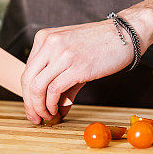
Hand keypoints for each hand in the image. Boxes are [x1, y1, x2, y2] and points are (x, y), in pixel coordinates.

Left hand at [21, 20, 138, 123]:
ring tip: (47, 117)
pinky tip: (57, 111)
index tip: (32, 107)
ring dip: (39, 107)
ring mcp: (62, 54)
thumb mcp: (72, 56)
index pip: (27, 71)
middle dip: (30, 104)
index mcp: (44, 38)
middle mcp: (50, 44)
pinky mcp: (76, 66)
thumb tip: (56, 107)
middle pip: (28, 80)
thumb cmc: (101, 44)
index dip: (27, 94)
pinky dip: (52, 105)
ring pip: (38, 87)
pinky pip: (54, 90)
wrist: (125, 34)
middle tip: (35, 118)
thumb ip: (61, 81)